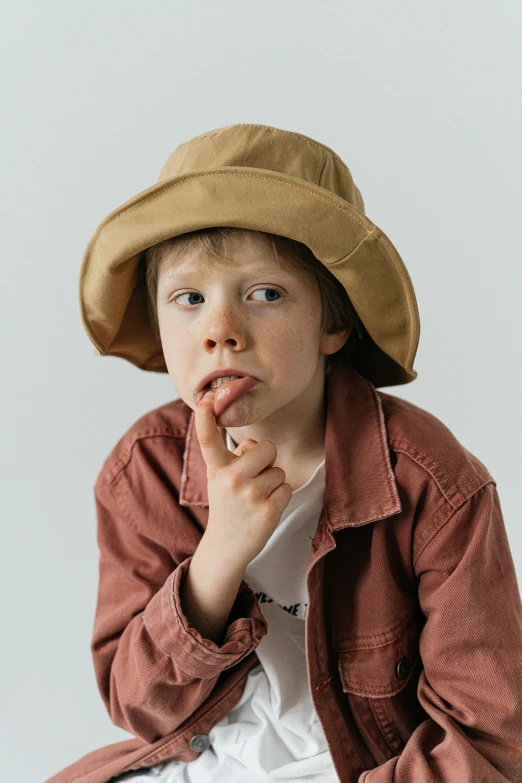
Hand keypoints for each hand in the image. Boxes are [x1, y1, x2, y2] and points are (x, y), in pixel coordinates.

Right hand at [194, 390, 292, 567]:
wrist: (226, 546)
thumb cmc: (228, 502)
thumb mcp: (221, 477)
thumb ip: (237, 455)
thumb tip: (258, 446)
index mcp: (217, 468)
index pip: (208, 438)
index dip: (205, 417)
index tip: (206, 398)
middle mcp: (230, 479)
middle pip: (266, 447)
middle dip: (266, 459)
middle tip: (254, 477)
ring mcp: (250, 495)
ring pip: (279, 470)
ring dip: (273, 482)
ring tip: (256, 498)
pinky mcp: (268, 510)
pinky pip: (287, 488)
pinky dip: (280, 497)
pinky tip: (264, 508)